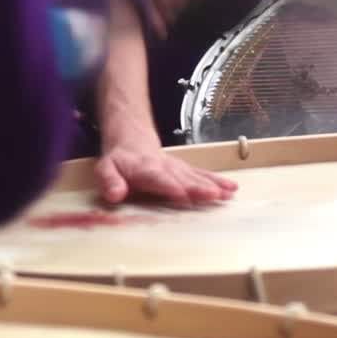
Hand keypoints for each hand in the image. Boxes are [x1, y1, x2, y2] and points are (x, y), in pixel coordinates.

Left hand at [95, 139, 236, 208]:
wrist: (132, 141)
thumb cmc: (119, 162)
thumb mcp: (105, 170)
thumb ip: (109, 182)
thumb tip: (114, 195)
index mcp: (145, 170)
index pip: (158, 178)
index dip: (169, 186)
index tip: (182, 194)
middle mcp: (165, 168)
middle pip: (184, 177)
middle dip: (199, 187)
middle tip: (214, 195)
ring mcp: (178, 168)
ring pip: (197, 176)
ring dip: (213, 185)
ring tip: (227, 194)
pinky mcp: (187, 170)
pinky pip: (203, 175)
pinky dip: (218, 182)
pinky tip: (231, 189)